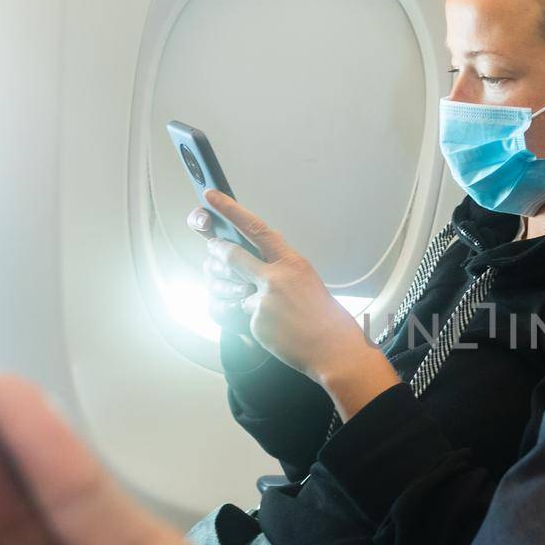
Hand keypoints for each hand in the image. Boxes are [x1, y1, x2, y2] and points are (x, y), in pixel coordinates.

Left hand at [191, 192, 368, 382]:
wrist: (333, 348)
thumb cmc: (324, 315)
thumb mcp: (306, 280)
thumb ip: (279, 270)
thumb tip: (251, 267)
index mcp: (292, 262)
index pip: (256, 228)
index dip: (230, 210)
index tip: (211, 196)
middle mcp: (276, 277)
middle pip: (232, 255)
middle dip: (217, 250)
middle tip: (212, 248)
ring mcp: (264, 299)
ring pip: (237, 291)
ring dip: (243, 296)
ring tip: (272, 309)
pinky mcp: (256, 321)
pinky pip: (245, 316)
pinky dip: (258, 322)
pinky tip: (278, 329)